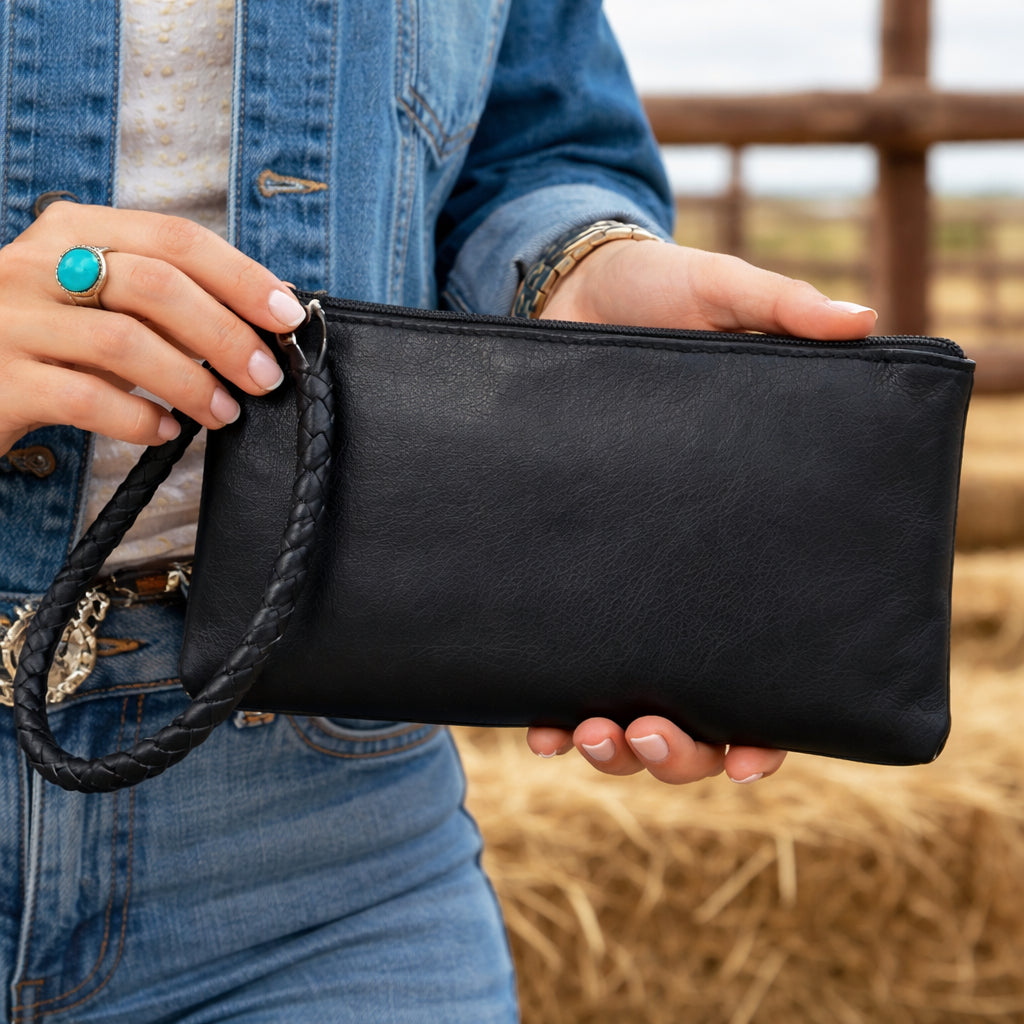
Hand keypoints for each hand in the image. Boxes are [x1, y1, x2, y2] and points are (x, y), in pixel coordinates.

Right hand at [0, 202, 307, 457]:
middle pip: (155, 286)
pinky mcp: (0, 380)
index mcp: (74, 230)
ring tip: (225, 411)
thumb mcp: (98, 298)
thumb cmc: (46, 337)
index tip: (287, 317)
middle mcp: (37, 264)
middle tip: (266, 377)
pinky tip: (164, 432)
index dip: (241, 277)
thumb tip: (262, 316)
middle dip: (226, 335)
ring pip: (124, 342)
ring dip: (192, 382)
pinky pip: (86, 398)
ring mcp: (10, 320)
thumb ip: (162, 297)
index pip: (176, 239)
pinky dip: (139, 418)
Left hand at [526, 238, 877, 783]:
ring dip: (615, 746)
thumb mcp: (717, 298)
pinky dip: (545, 710)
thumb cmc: (653, 299)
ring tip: (591, 734)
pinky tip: (537, 728)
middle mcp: (680, 578)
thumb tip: (859, 324)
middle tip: (652, 734)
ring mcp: (616, 584)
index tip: (751, 754)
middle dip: (678, 750)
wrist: (565, 296)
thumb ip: (779, 311)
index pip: (768, 659)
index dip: (766, 726)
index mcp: (740, 540)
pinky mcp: (558, 572)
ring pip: (625, 706)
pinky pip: (555, 662)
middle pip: (695, 709)